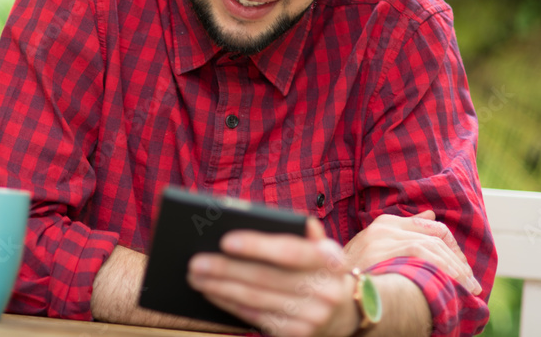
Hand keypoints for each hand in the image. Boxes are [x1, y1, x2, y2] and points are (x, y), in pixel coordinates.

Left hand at [187, 219, 360, 336]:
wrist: (345, 311)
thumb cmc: (317, 268)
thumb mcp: (320, 246)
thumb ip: (300, 231)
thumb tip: (263, 216)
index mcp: (331, 259)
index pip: (289, 250)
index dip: (257, 246)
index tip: (224, 240)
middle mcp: (326, 290)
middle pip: (265, 278)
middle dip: (225, 269)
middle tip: (194, 261)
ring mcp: (313, 317)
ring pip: (255, 300)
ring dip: (220, 288)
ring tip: (195, 275)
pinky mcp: (298, 334)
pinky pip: (256, 318)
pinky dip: (230, 304)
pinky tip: (212, 292)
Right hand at [343, 210, 481, 294]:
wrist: (329, 284)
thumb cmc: (353, 271)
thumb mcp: (375, 247)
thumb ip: (404, 230)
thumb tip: (430, 215)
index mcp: (385, 224)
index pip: (429, 227)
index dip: (450, 246)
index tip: (461, 265)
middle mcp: (386, 227)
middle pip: (434, 237)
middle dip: (457, 260)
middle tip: (470, 281)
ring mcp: (386, 238)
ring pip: (433, 247)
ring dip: (455, 269)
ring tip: (468, 287)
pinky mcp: (388, 251)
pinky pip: (425, 256)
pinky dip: (444, 270)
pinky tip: (454, 284)